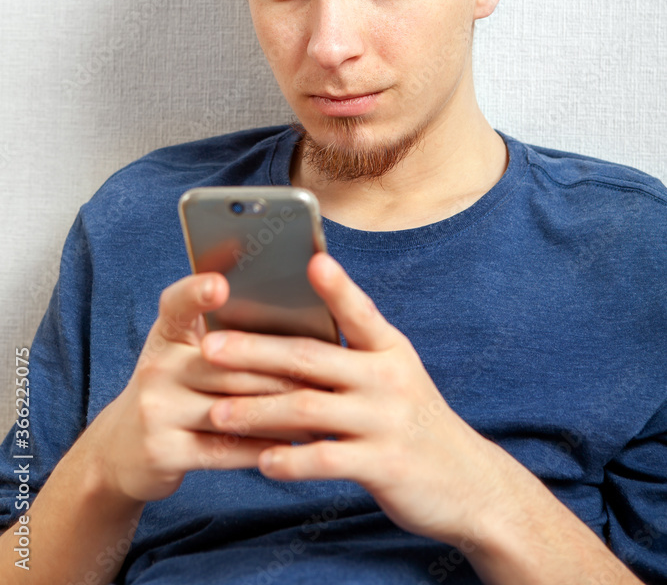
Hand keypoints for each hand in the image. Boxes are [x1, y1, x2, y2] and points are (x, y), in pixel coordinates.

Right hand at [85, 270, 312, 503]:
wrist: (121, 450)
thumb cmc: (176, 387)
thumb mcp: (183, 351)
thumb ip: (225, 333)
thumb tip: (292, 311)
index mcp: (166, 334)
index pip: (176, 304)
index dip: (196, 291)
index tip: (220, 285)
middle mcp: (156, 367)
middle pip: (229, 364)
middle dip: (282, 369)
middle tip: (328, 370)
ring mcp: (156, 411)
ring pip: (234, 408)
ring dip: (283, 412)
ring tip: (325, 410)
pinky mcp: (163, 452)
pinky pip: (226, 449)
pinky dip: (266, 447)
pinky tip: (297, 446)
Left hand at [200, 252, 508, 544]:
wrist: (466, 482)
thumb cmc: (412, 420)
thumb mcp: (394, 375)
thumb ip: (351, 354)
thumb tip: (286, 336)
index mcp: (389, 349)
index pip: (359, 311)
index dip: (336, 286)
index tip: (312, 260)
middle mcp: (388, 379)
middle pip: (311, 358)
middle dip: (256, 351)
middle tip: (211, 347)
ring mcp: (386, 422)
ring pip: (308, 410)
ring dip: (257, 411)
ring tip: (216, 413)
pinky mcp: (384, 466)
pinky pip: (326, 460)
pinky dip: (291, 461)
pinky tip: (261, 461)